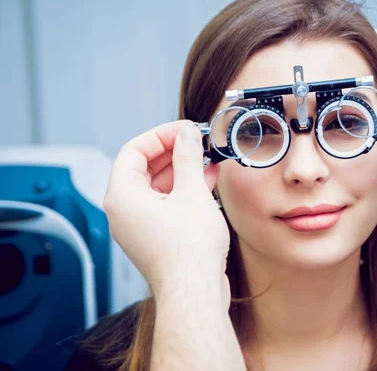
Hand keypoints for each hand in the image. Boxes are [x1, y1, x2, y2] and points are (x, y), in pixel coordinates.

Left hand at [103, 120, 228, 297]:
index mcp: (122, 196)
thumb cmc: (188, 249)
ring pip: (159, 187)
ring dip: (183, 170)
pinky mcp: (157, 237)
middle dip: (174, 152)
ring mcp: (140, 226)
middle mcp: (125, 211)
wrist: (195, 292)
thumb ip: (188, 158)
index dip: (161, 135)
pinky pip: (167, 204)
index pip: (134, 151)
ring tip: (208, 158)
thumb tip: (187, 136)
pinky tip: (208, 180)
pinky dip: (185, 191)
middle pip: (145, 168)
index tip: (185, 129)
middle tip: (199, 141)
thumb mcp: (191, 192)